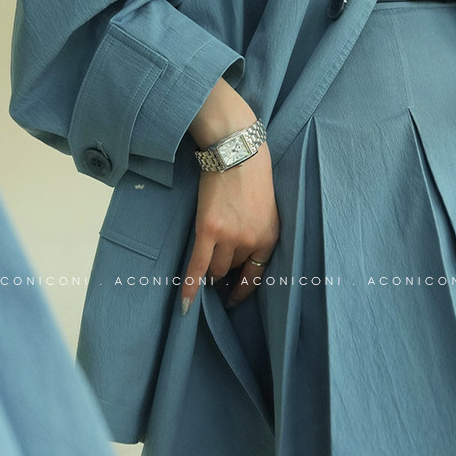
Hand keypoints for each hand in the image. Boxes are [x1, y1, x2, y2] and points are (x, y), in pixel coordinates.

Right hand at [180, 141, 279, 314]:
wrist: (237, 150)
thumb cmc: (252, 173)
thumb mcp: (266, 207)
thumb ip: (256, 232)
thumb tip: (238, 256)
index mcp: (270, 237)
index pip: (255, 275)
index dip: (242, 289)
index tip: (233, 298)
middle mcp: (251, 241)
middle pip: (231, 269)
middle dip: (224, 266)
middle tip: (215, 260)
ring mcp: (229, 236)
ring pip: (215, 268)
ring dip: (209, 267)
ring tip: (205, 255)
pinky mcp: (208, 229)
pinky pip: (197, 266)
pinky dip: (190, 286)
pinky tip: (185, 304)